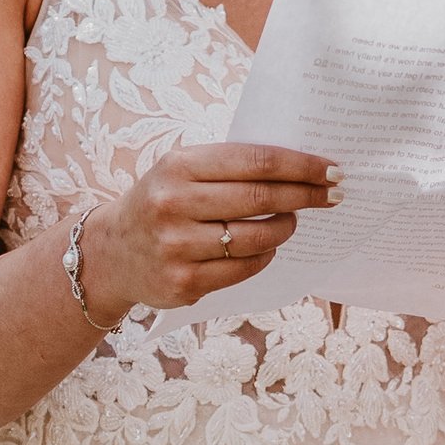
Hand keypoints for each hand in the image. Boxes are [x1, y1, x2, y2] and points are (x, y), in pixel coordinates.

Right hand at [75, 140, 335, 317]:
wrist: (111, 253)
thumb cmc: (161, 202)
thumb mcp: (181, 170)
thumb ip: (229, 166)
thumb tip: (298, 166)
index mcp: (178, 165)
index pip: (256, 161)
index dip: (300, 165)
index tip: (331, 168)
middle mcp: (174, 204)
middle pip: (261, 197)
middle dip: (306, 195)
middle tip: (334, 193)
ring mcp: (177, 246)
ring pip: (256, 237)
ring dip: (286, 227)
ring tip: (293, 220)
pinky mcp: (183, 283)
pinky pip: (244, 268)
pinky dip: (265, 255)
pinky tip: (267, 245)